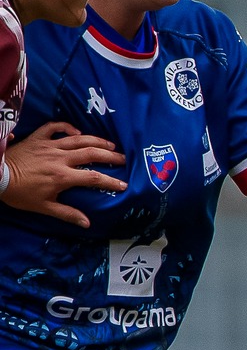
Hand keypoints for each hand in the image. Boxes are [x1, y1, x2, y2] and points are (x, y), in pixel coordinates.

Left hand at [1, 123, 125, 227]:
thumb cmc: (19, 193)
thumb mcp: (43, 207)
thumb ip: (66, 214)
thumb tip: (86, 223)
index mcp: (63, 176)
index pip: (93, 178)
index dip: (111, 181)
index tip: (124, 185)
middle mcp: (60, 158)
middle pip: (91, 154)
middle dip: (111, 156)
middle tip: (124, 159)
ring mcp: (49, 146)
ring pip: (78, 139)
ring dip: (96, 141)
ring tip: (110, 145)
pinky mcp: (37, 138)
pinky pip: (54, 127)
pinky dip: (66, 126)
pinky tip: (76, 131)